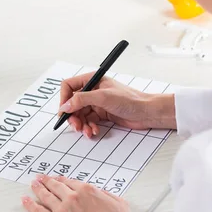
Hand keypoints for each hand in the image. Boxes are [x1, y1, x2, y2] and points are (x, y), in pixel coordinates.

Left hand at [22, 174, 139, 211]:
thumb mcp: (119, 205)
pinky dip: (30, 205)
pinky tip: (26, 201)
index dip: (63, 180)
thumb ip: (108, 195)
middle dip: (48, 181)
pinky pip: (38, 211)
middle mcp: (73, 197)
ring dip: (38, 188)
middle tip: (42, 178)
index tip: (59, 180)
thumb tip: (103, 194)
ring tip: (33, 185)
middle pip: (56, 186)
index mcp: (87, 191)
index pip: (70, 182)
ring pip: (46, 195)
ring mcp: (63, 209)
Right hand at [58, 72, 175, 137]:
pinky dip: (89, 127)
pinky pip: (88, 121)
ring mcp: (97, 103)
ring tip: (87, 131)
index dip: (64, 99)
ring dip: (81, 124)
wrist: (147, 112)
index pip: (68, 86)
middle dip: (73, 116)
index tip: (64, 112)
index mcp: (92, 80)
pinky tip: (94, 131)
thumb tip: (65, 106)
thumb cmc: (130, 99)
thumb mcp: (103, 97)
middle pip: (73, 103)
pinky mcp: (101, 114)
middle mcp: (92, 90)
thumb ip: (81, 100)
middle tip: (76, 126)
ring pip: (80, 114)